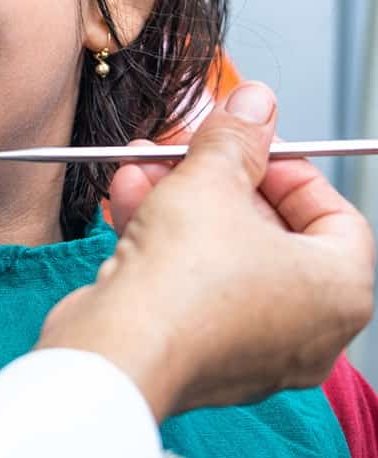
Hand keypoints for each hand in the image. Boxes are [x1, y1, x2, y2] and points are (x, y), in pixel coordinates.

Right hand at [36, 83, 373, 421]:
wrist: (119, 348)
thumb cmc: (183, 284)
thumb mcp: (210, 181)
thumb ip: (235, 137)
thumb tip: (254, 104)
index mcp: (339, 290)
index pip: (331, 211)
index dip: (283, 165)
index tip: (246, 141)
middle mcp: (309, 327)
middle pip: (269, 229)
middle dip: (214, 176)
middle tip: (185, 146)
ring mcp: (255, 346)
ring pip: (223, 254)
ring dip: (178, 200)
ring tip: (140, 164)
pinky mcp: (202, 353)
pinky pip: (194, 285)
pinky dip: (164, 241)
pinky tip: (127, 199)